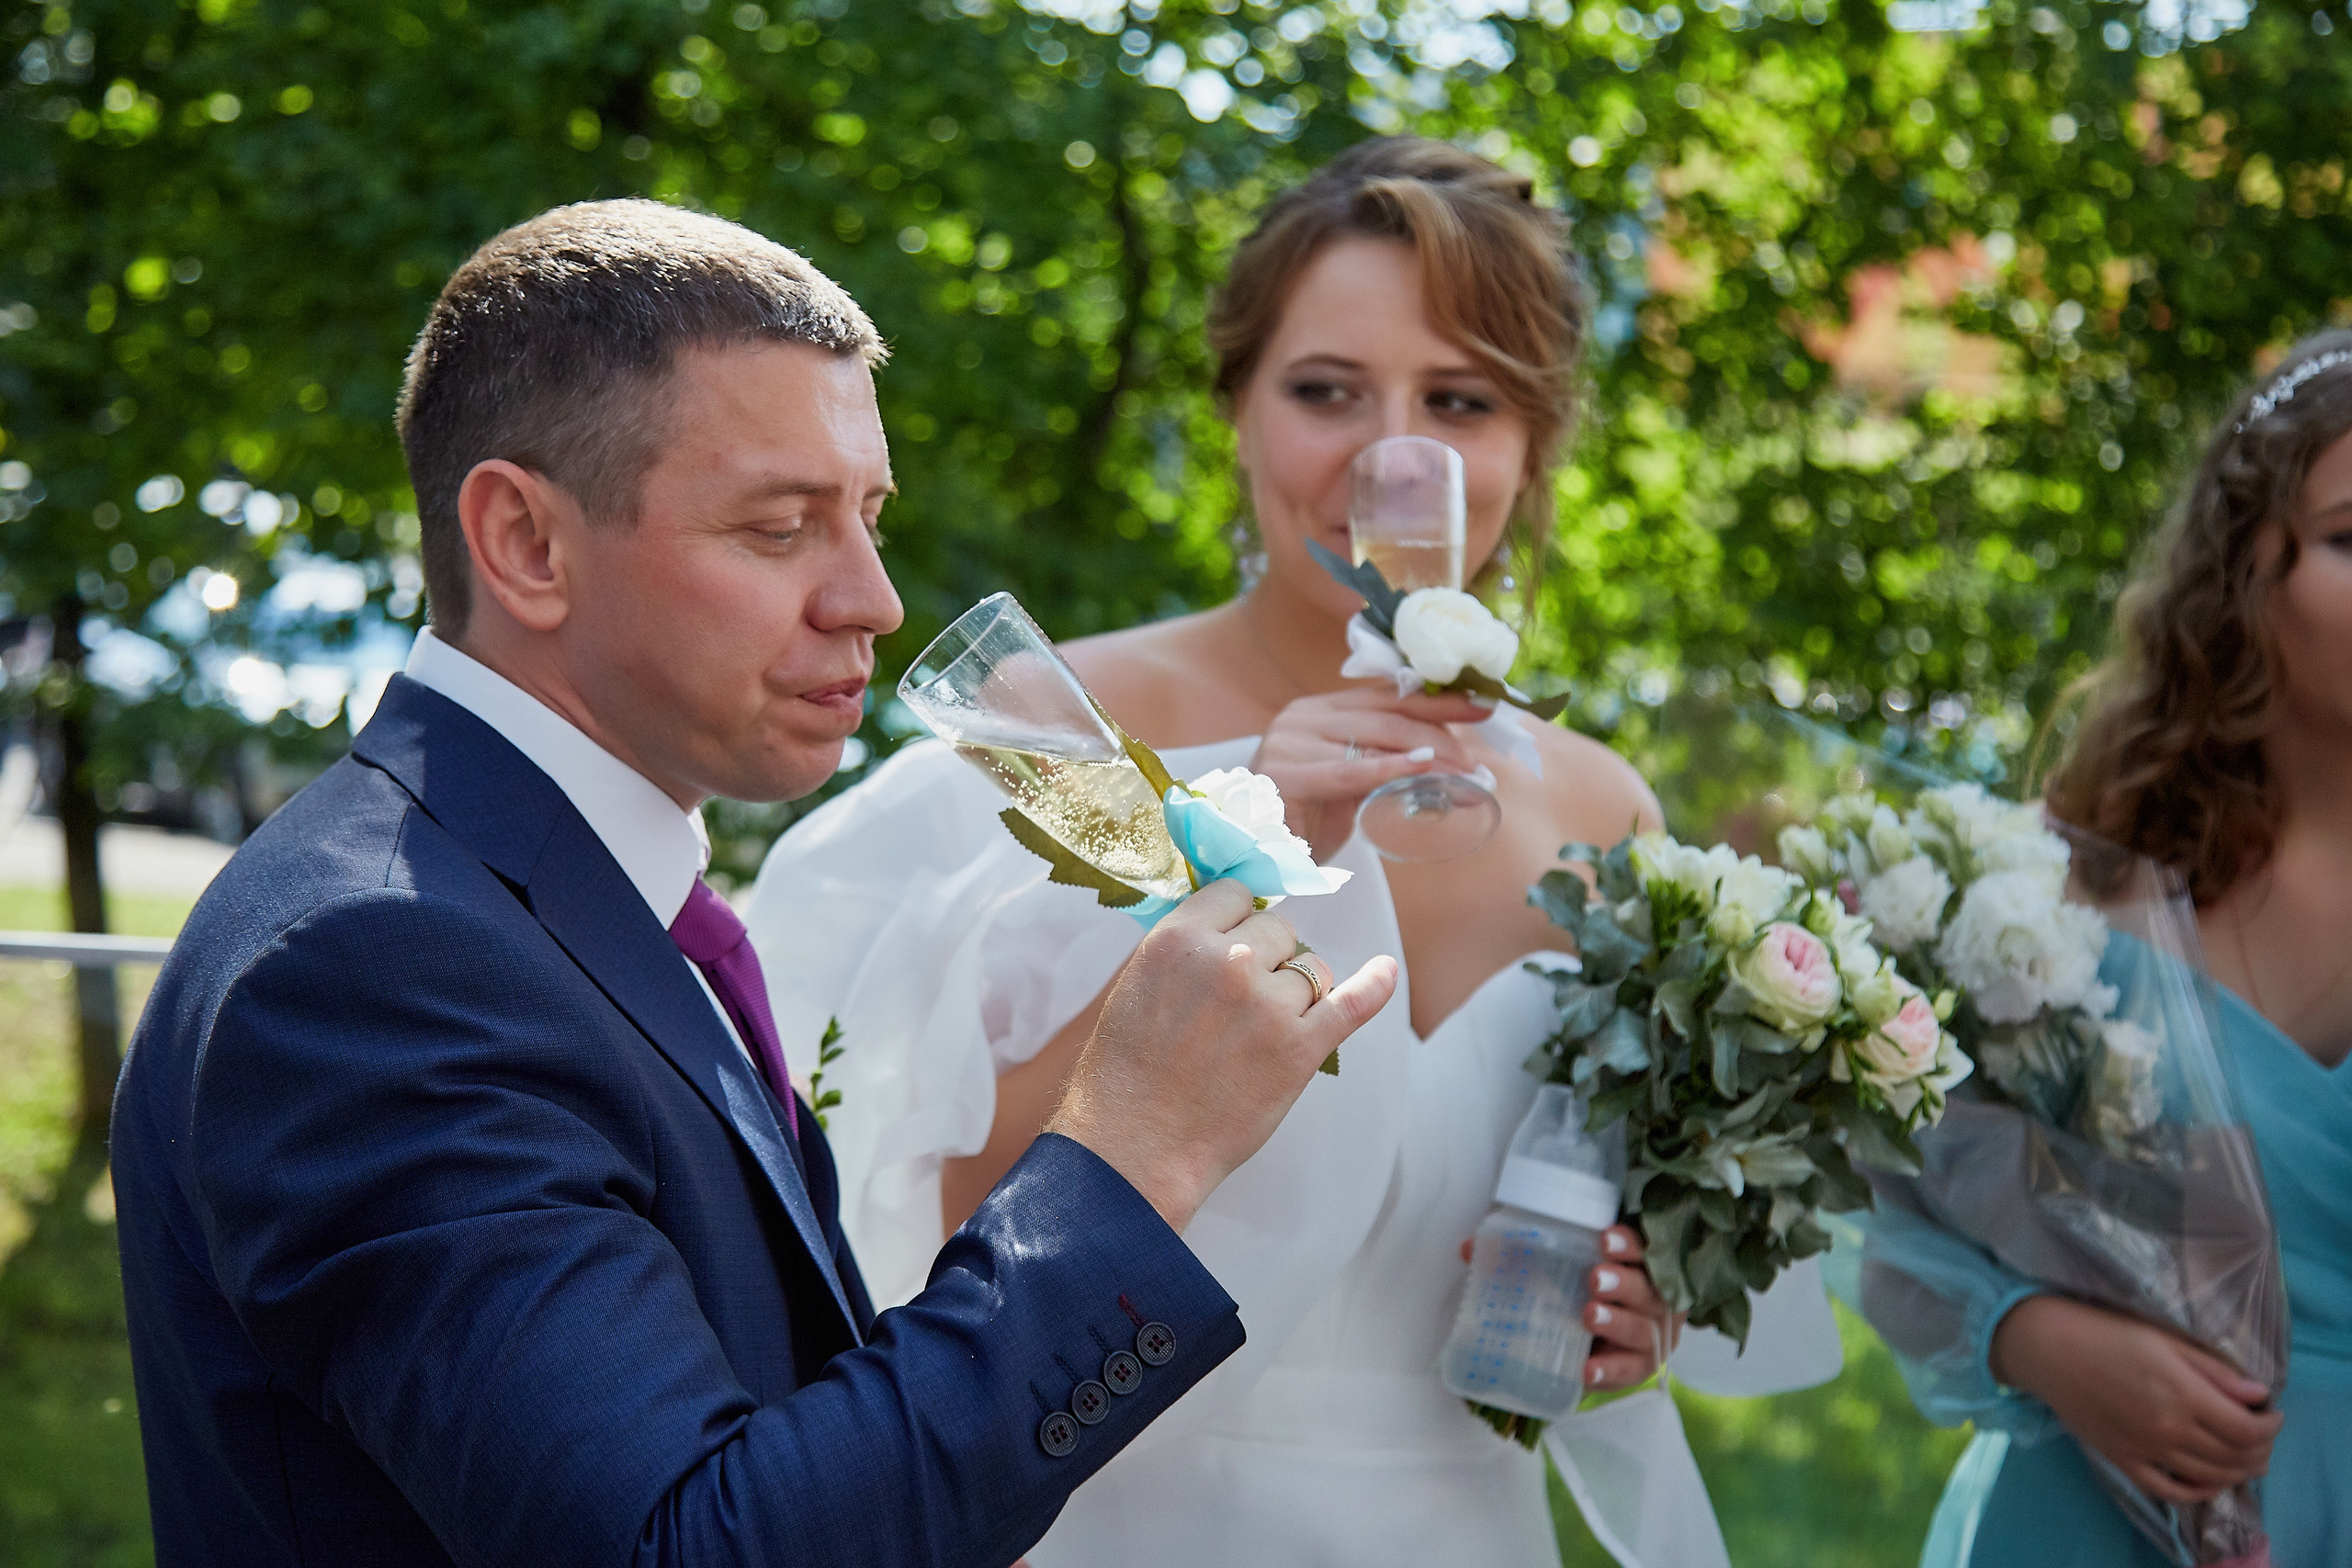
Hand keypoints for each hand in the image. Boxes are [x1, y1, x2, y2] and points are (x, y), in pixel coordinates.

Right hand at [1045, 880, 1397, 1231]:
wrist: (1134, 1149)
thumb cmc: (1122, 1074)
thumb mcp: (1136, 985)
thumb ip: (1185, 950)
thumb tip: (1235, 925)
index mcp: (1179, 939)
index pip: (1235, 893)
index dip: (1239, 918)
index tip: (1236, 940)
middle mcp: (1229, 961)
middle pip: (1279, 930)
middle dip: (1268, 957)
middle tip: (1240, 1002)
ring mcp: (1269, 1005)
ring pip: (1311, 970)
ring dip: (1298, 991)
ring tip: (1263, 1030)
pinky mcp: (1300, 1048)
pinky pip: (1352, 1003)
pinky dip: (1375, 985)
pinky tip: (1386, 971)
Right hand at [1249, 687, 1493, 861]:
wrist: (1253, 858)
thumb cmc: (1305, 822)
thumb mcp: (1349, 783)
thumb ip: (1382, 762)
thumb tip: (1446, 763)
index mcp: (1318, 711)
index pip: (1387, 696)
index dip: (1436, 701)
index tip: (1481, 706)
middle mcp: (1302, 716)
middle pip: (1387, 715)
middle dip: (1440, 734)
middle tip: (1479, 760)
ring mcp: (1290, 741)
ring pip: (1375, 739)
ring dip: (1429, 757)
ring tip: (1465, 775)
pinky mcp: (1286, 774)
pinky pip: (1349, 771)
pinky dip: (1390, 769)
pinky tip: (1423, 769)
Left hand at [1454, 1225, 1680, 1391]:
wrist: (1601, 1346)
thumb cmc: (1580, 1295)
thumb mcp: (1557, 1274)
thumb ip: (1522, 1260)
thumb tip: (1470, 1248)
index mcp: (1634, 1266)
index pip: (1640, 1248)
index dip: (1626, 1243)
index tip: (1603, 1239)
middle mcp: (1649, 1298)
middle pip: (1645, 1287)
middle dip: (1621, 1281)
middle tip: (1593, 1279)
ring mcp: (1649, 1334)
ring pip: (1642, 1327)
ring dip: (1616, 1321)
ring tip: (1588, 1316)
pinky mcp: (1638, 1367)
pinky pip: (1630, 1370)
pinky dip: (1610, 1371)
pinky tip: (1588, 1370)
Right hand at [1990, 1294, 2280, 1502]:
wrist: (2047, 1349)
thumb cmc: (2106, 1332)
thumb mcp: (2165, 1339)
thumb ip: (2213, 1370)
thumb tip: (2257, 1395)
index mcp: (2181, 1393)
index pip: (2246, 1428)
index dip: (2270, 1425)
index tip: (2273, 1412)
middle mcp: (2168, 1429)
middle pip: (2235, 1456)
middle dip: (2260, 1448)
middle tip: (2263, 1433)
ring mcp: (2145, 1450)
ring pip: (2210, 1476)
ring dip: (2240, 1471)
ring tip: (2247, 1456)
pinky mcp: (2124, 1461)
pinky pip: (2171, 1491)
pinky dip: (2200, 1492)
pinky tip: (2211, 1481)